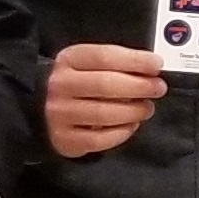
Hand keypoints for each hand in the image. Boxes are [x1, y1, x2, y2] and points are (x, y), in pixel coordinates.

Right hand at [47, 43, 163, 157]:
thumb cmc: (75, 82)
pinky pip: (99, 140)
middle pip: (106, 85)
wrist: (40, 107)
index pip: (105, 57)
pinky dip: (121, 133)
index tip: (156, 65)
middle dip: (140, 87)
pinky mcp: (64, 139)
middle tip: (158, 88)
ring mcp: (59, 114)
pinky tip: (131, 125)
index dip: (135, 60)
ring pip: (104, 114)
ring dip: (133, 111)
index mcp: (68, 60)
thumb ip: (115, 63)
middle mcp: (60, 85)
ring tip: (146, 108)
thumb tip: (150, 69)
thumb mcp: (87, 63)